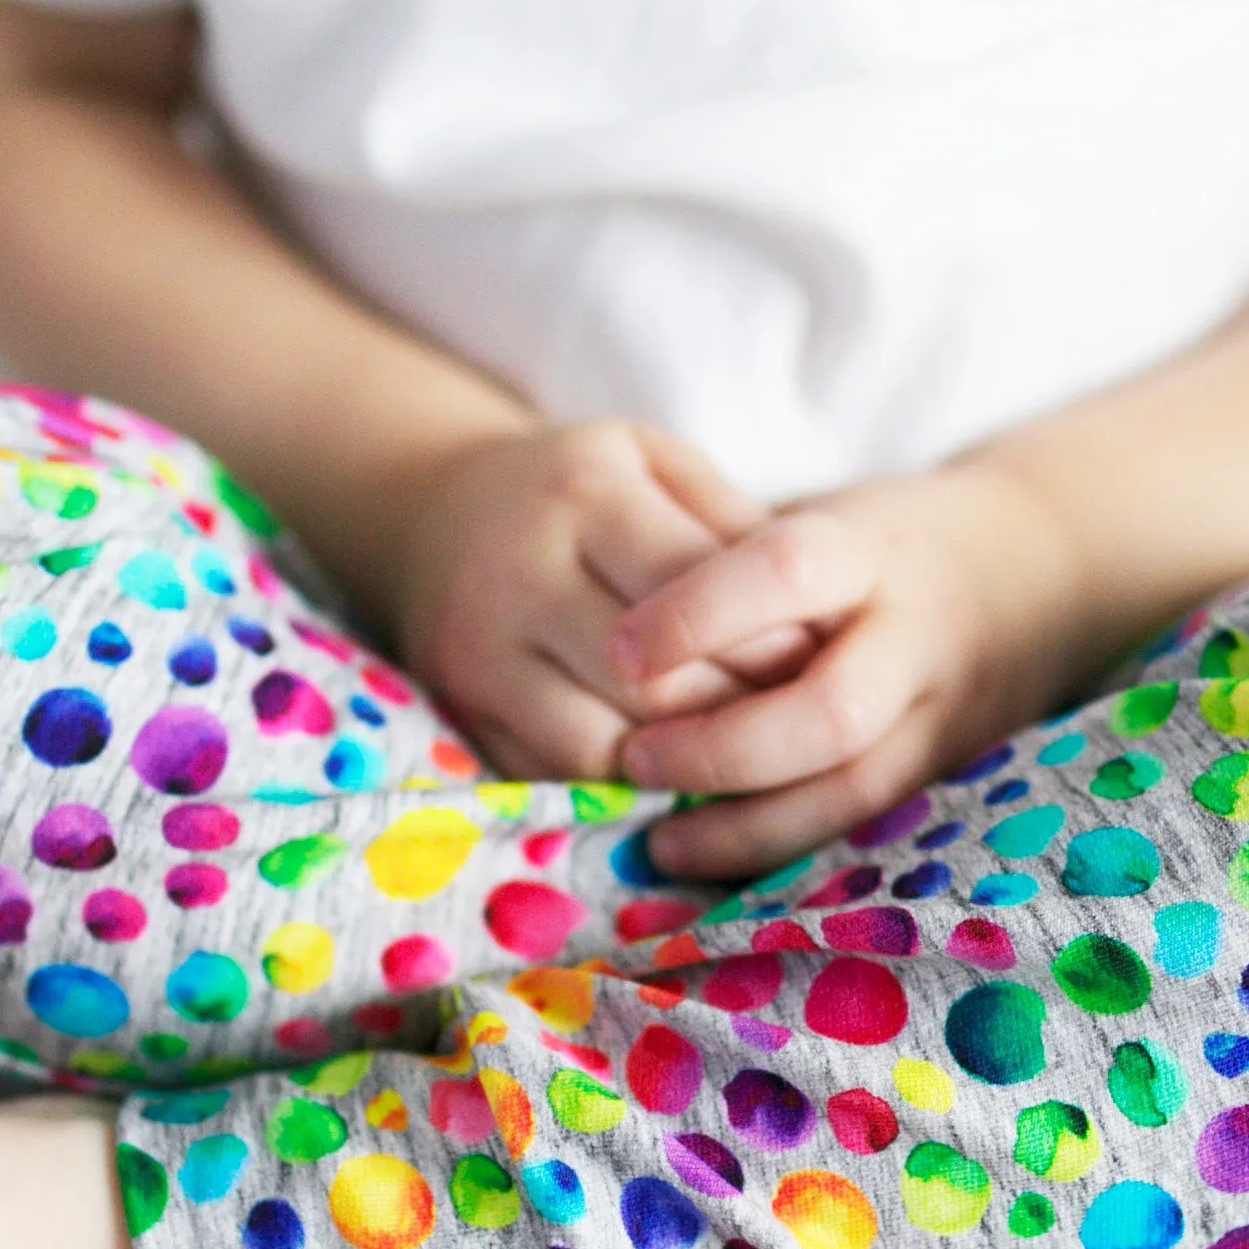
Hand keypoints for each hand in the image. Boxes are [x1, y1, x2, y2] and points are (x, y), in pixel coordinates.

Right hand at [387, 419, 815, 783]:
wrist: (434, 511)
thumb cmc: (578, 487)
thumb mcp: (655, 461)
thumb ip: (730, 524)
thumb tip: (808, 619)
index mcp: (583, 496)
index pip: (694, 596)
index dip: (766, 643)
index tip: (814, 663)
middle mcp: (519, 574)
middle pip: (653, 686)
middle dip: (734, 716)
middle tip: (785, 725)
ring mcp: (479, 653)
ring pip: (604, 748)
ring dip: (681, 766)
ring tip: (731, 753)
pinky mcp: (462, 712)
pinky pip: (556, 777)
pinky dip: (622, 786)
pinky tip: (666, 769)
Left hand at [608, 460, 1084, 880]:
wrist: (1042, 565)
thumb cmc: (880, 540)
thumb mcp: (819, 517)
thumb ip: (733, 560)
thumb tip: (600, 626)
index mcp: (870, 548)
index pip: (786, 568)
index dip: (700, 611)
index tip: (620, 649)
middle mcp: (915, 636)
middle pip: (828, 712)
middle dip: (720, 748)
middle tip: (632, 757)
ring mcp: (943, 714)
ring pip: (852, 790)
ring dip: (746, 825)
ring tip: (656, 837)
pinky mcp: (945, 772)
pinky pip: (861, 827)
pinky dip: (782, 849)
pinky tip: (708, 858)